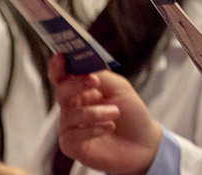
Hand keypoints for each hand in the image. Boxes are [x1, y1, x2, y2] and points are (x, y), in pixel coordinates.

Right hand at [51, 54, 162, 174]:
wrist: (142, 143)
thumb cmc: (131, 113)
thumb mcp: (120, 89)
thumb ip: (102, 76)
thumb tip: (85, 69)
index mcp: (81, 90)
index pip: (63, 77)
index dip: (58, 67)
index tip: (60, 57)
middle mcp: (72, 107)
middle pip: (61, 91)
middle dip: (76, 85)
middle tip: (94, 81)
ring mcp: (70, 127)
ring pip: (71, 114)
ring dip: (96, 112)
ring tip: (115, 113)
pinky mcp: (71, 146)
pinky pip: (73, 135)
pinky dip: (93, 130)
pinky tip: (108, 127)